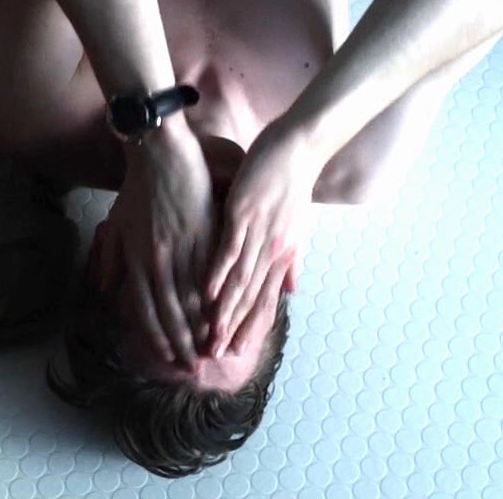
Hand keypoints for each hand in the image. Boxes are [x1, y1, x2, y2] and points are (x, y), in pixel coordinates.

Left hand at [93, 116, 213, 368]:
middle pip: (170, 311)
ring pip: (192, 296)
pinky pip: (210, 271)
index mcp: (136, 260)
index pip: (146, 310)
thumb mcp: (118, 225)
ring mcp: (182, 247)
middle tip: (194, 366)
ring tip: (212, 347)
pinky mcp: (204, 233)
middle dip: (182, 342)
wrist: (160, 153)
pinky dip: (217, 296)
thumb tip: (105, 290)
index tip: (169, 358)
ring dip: (201, 326)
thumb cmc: (137, 189)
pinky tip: (226, 313)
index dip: (157, 337)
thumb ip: (113, 260)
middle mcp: (157, 259)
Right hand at [204, 122, 317, 357]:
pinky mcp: (244, 214)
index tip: (233, 350)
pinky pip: (229, 250)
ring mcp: (259, 233)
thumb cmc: (292, 184)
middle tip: (214, 354)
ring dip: (223, 310)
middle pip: (251, 298)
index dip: (250, 326)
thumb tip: (291, 290)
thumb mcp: (297, 226)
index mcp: (283, 254)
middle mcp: (274, 250)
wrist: (298, 147)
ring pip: (240, 280)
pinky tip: (204, 292)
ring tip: (208, 333)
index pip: (266, 300)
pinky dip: (218, 273)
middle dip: (232, 328)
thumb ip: (291, 260)